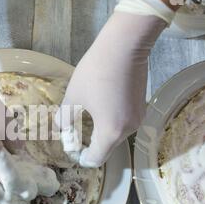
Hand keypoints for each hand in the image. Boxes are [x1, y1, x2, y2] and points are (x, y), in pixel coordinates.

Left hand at [57, 12, 165, 167]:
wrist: (124, 45)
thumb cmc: (96, 72)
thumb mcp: (74, 97)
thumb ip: (65, 118)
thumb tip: (62, 129)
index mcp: (111, 132)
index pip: (96, 159)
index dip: (82, 157)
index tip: (72, 148)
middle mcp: (129, 130)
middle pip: (108, 147)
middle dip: (91, 144)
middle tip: (74, 131)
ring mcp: (139, 117)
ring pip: (116, 134)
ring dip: (101, 131)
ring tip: (86, 115)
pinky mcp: (142, 105)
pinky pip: (124, 122)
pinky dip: (112, 121)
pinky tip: (101, 105)